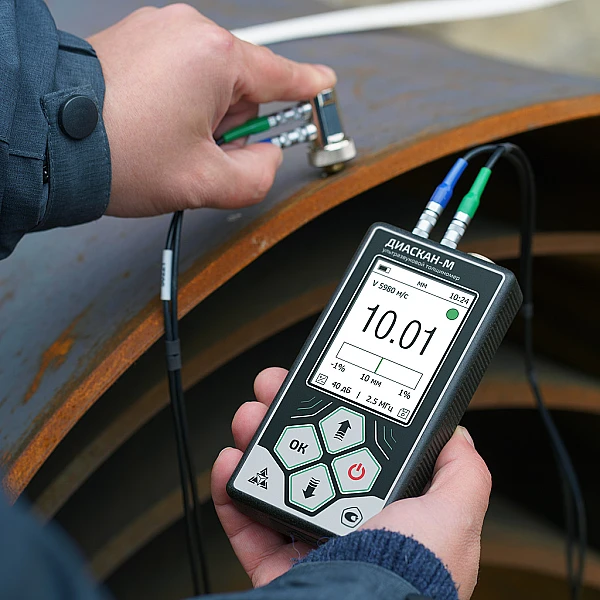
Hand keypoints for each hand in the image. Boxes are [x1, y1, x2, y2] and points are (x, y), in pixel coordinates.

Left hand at [88, 5, 335, 216]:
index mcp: (213, 57)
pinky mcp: (136, 38)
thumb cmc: (119, 154)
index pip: (280, 74)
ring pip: (209, 79)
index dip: (307, 87)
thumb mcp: (205, 184)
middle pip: (242, 84)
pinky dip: (179, 99)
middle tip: (204, 153)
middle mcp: (187, 31)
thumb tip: (266, 159)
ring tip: (170, 140)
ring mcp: (158, 29)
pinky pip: (179, 69)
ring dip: (204, 114)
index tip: (322, 85)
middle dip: (232, 124)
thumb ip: (257, 178)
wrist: (51, 141)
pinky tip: (155, 124)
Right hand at [212, 368, 491, 597]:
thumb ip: (461, 474)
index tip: (319, 389)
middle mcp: (349, 527)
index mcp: (388, 512)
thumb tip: (457, 435)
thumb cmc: (412, 577)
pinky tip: (231, 464)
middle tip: (272, 393)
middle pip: (310, 459)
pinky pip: (247, 523)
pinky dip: (233, 491)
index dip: (335, 415)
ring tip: (249, 418)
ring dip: (257, 443)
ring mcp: (310, 545)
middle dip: (286, 419)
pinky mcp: (276, 567)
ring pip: (276, 484)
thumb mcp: (453, 516)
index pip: (356, 451)